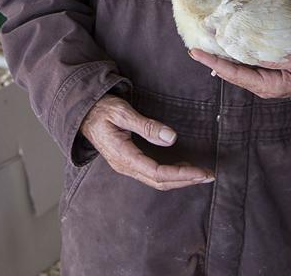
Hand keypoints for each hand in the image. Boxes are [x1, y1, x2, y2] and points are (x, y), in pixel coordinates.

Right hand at [78, 95, 215, 190]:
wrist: (82, 112)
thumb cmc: (101, 110)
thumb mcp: (122, 112)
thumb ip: (146, 126)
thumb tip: (171, 138)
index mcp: (123, 155)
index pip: (157, 172)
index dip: (181, 174)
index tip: (201, 171)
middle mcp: (125, 165)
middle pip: (160, 182)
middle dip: (186, 180)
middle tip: (208, 175)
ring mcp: (126, 166)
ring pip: (156, 181)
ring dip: (179, 179)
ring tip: (199, 174)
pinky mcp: (129, 162)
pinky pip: (152, 174)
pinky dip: (170, 174)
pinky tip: (182, 168)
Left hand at [188, 43, 290, 99]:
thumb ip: (281, 57)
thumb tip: (258, 52)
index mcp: (268, 86)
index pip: (234, 74)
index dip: (213, 62)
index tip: (196, 52)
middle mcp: (261, 84)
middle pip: (229, 71)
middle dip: (211, 57)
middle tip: (193, 43)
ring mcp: (262, 78)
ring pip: (234, 66)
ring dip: (219, 54)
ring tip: (202, 42)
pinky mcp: (264, 70)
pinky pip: (242, 62)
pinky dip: (231, 52)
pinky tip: (221, 43)